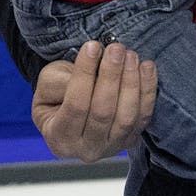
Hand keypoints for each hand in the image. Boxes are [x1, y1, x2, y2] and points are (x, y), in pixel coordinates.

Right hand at [32, 41, 157, 160]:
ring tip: (130, 55)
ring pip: (127, 116)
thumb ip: (61, 81)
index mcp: (59, 138)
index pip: (75, 105)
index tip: (92, 46)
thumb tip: (91, 67)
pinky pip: (144, 116)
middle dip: (111, 75)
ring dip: (131, 82)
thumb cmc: (58, 96)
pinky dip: (148, 90)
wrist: (75, 112)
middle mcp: (87, 149)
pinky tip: (147, 66)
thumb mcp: (47, 86)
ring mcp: (112, 147)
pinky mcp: (132, 139)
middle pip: (103, 112)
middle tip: (116, 48)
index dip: (84, 74)